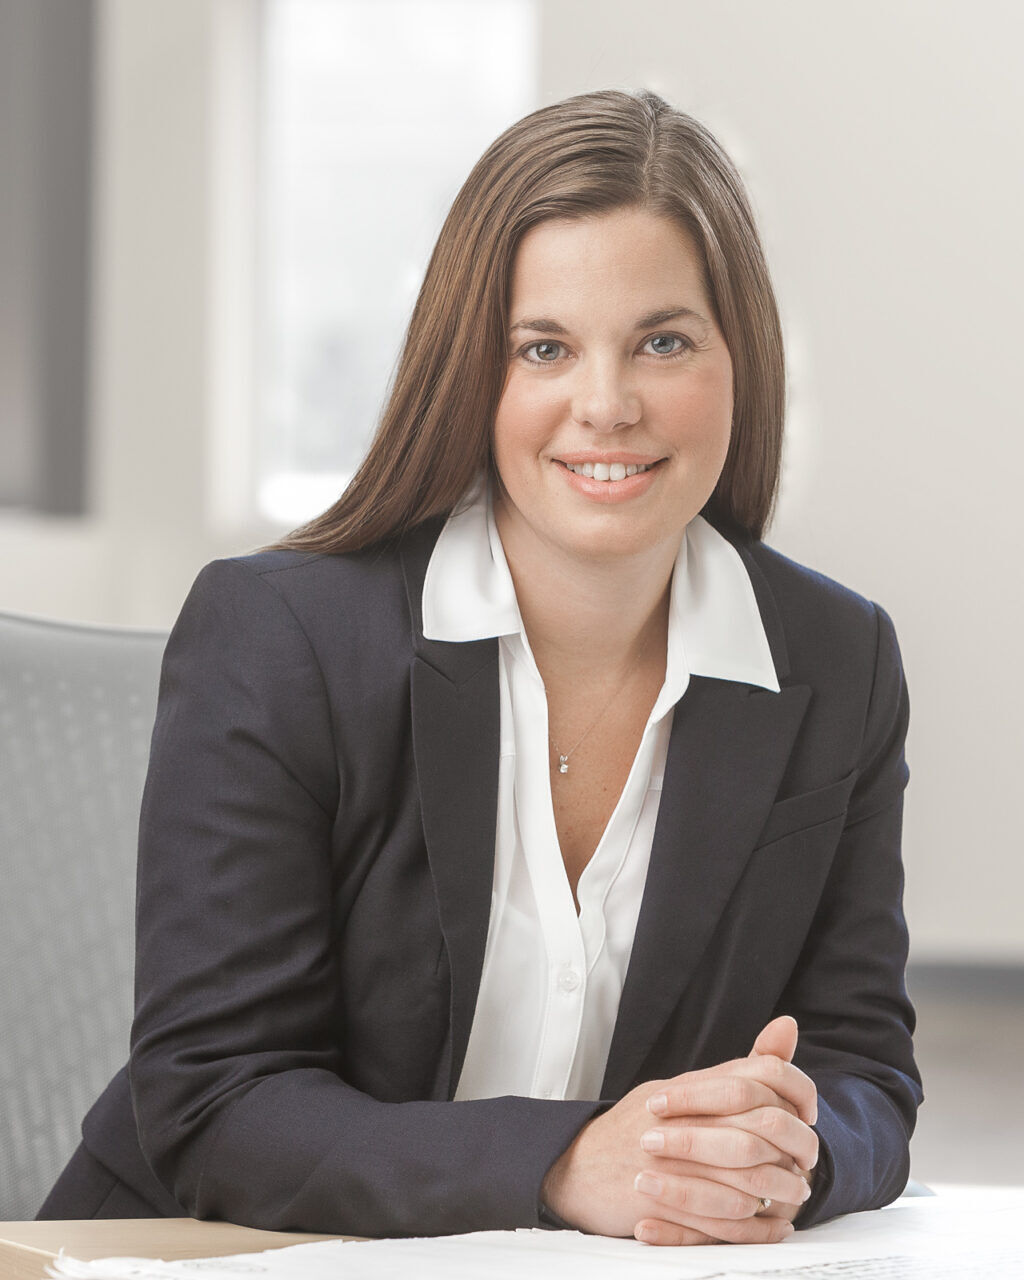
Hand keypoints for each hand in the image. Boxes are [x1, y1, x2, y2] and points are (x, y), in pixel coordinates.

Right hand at [541, 1017, 816, 1244]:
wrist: (575, 1167)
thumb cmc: (630, 1128)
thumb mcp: (678, 1088)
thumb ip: (735, 1068)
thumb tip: (787, 1026)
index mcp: (687, 1087)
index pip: (757, 1076)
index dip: (792, 1092)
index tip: (806, 1112)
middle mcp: (681, 1118)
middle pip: (760, 1125)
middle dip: (794, 1146)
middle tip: (808, 1159)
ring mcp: (672, 1161)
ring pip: (748, 1174)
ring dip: (781, 1187)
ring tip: (797, 1193)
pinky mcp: (664, 1201)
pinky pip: (723, 1216)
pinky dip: (755, 1223)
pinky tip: (771, 1223)